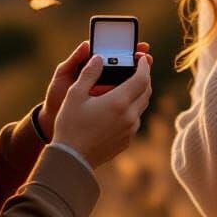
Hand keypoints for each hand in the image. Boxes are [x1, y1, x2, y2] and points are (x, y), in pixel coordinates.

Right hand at [52, 54, 152, 168]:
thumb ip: (89, 73)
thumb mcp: (75, 94)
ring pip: (141, 106)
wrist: (71, 158)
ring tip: (126, 86)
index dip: (144, 66)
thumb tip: (99, 58)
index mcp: (118, 102)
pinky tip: (117, 108)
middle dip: (143, 78)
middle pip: (146, 92)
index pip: (142, 78)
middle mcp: (129, 116)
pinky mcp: (126, 141)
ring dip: (138, 94)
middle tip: (136, 69)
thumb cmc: (70, 125)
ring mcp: (130, 130)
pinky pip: (134, 120)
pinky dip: (131, 109)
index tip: (142, 58)